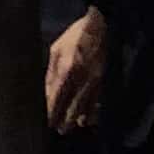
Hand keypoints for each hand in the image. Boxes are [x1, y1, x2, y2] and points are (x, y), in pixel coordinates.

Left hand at [46, 7, 107, 135]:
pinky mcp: (108, 82)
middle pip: (72, 111)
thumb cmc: (76, 36)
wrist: (104, 25)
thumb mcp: (57, 50)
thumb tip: (45, 94)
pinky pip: (100, 104)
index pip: (56, 101)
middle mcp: (83, 80)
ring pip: (87, 111)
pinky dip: (93, 113)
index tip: (46, 122)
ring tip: (71, 126)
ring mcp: (98, 83)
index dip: (50, 114)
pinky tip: (87, 118)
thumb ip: (50, 73)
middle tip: (57, 128)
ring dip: (77, 120)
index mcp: (67, 70)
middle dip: (63, 122)